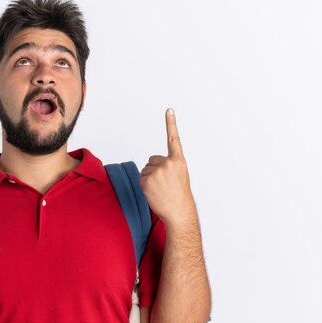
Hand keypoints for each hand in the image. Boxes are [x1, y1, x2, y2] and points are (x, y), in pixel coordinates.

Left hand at [140, 109, 196, 226]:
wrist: (179, 212)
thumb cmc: (179, 195)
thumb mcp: (180, 176)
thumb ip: (168, 166)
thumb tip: (150, 166)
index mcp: (178, 161)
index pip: (173, 139)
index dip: (171, 124)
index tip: (169, 110)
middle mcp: (168, 163)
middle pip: (152, 160)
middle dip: (155, 170)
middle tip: (165, 184)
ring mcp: (157, 171)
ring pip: (146, 170)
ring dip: (150, 179)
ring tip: (161, 189)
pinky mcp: (147, 180)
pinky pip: (141, 179)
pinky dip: (145, 186)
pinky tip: (155, 193)